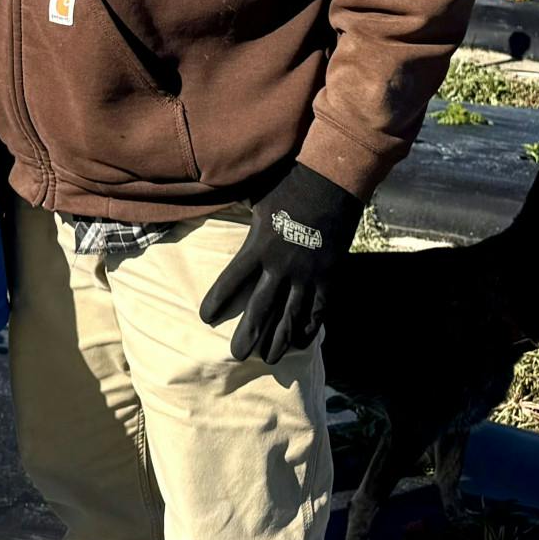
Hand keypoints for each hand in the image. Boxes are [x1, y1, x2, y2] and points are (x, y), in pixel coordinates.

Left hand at [198, 163, 364, 363]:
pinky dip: (309, 328)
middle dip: (248, 335)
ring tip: (268, 359)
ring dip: (279, 340)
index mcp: (258, 245)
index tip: (205, 318)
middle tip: (237, 355)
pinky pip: (318, 310)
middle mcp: (281, 266)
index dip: (217, 302)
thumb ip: (234, 208)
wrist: (333, 180)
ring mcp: (308, 274)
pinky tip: (300, 342)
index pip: (231, 282)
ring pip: (291, 316)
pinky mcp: (330, 275)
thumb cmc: (288, 182)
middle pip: (261, 309)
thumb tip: (206, 195)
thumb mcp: (253, 194)